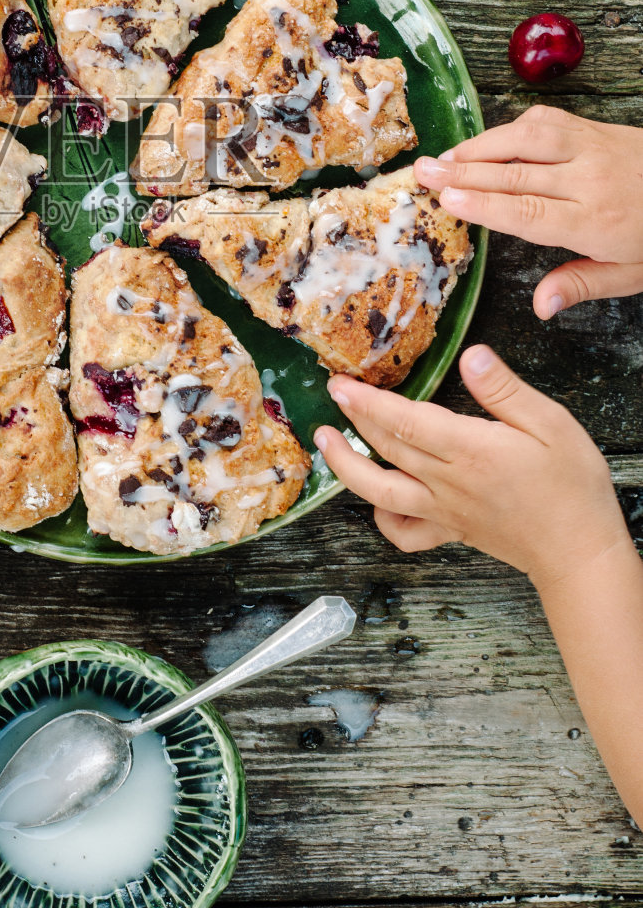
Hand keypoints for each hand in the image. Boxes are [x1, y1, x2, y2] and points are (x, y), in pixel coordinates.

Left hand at [314, 345, 628, 590]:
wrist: (580, 552)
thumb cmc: (571, 486)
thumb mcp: (550, 424)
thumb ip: (504, 390)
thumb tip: (471, 355)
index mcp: (470, 450)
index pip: (405, 421)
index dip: (368, 402)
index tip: (341, 385)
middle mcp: (448, 481)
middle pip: (386, 448)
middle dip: (351, 420)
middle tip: (332, 394)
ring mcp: (444, 511)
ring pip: (380, 492)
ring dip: (346, 467)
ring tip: (326, 443)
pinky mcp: (450, 532)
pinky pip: (405, 534)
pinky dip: (383, 519)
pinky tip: (377, 500)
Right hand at [413, 106, 642, 318]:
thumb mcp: (634, 274)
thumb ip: (582, 284)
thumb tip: (539, 306)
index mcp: (598, 222)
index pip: (529, 212)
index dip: (485, 205)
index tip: (447, 199)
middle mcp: (591, 179)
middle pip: (517, 172)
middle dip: (464, 171)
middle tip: (423, 172)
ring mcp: (592, 147)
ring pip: (525, 138)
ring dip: (478, 145)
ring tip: (442, 156)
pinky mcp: (593, 127)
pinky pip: (544, 120)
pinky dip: (509, 128)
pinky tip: (484, 141)